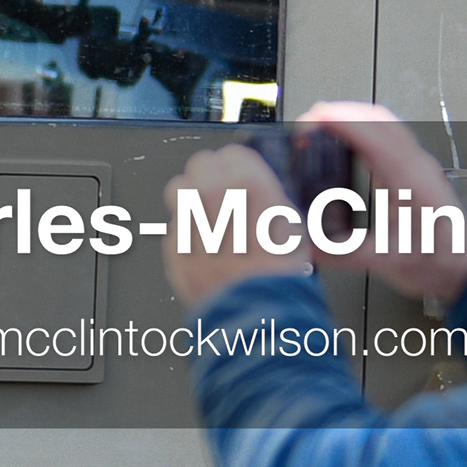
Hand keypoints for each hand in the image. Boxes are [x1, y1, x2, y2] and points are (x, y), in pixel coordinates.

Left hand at [163, 147, 303, 309]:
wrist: (258, 313)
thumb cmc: (280, 274)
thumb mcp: (292, 224)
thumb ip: (270, 197)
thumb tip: (260, 190)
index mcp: (248, 185)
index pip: (232, 153)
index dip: (237, 164)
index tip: (239, 173)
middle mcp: (214, 197)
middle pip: (200, 164)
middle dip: (210, 175)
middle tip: (221, 191)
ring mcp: (190, 220)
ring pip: (179, 189)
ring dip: (191, 197)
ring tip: (206, 213)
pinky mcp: (174, 245)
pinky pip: (175, 227)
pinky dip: (186, 233)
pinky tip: (204, 246)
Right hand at [301, 101, 466, 304]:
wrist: (463, 267)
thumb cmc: (438, 262)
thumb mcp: (387, 262)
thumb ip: (343, 253)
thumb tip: (307, 243)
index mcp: (412, 184)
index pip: (375, 138)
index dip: (342, 123)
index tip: (313, 120)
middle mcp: (418, 167)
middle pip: (378, 119)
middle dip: (339, 112)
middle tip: (307, 121)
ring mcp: (418, 164)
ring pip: (384, 121)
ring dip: (351, 115)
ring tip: (320, 123)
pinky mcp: (414, 167)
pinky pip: (388, 132)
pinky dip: (362, 125)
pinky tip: (346, 136)